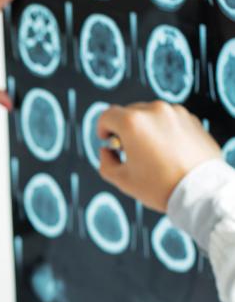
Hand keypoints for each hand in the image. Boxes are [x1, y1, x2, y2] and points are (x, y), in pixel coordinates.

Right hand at [97, 101, 222, 212]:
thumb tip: (106, 151)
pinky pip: (168, 120)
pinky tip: (167, 152)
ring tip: (151, 153)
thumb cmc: (161, 186)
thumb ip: (105, 162)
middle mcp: (154, 111)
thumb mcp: (122, 179)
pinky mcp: (191, 119)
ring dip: (144, 129)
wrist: (199, 190)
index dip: (102, 129)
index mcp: (133, 123)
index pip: (107, 116)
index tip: (107, 140)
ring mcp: (175, 113)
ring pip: (150, 116)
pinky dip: (163, 131)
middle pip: (128, 113)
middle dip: (124, 130)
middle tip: (129, 152)